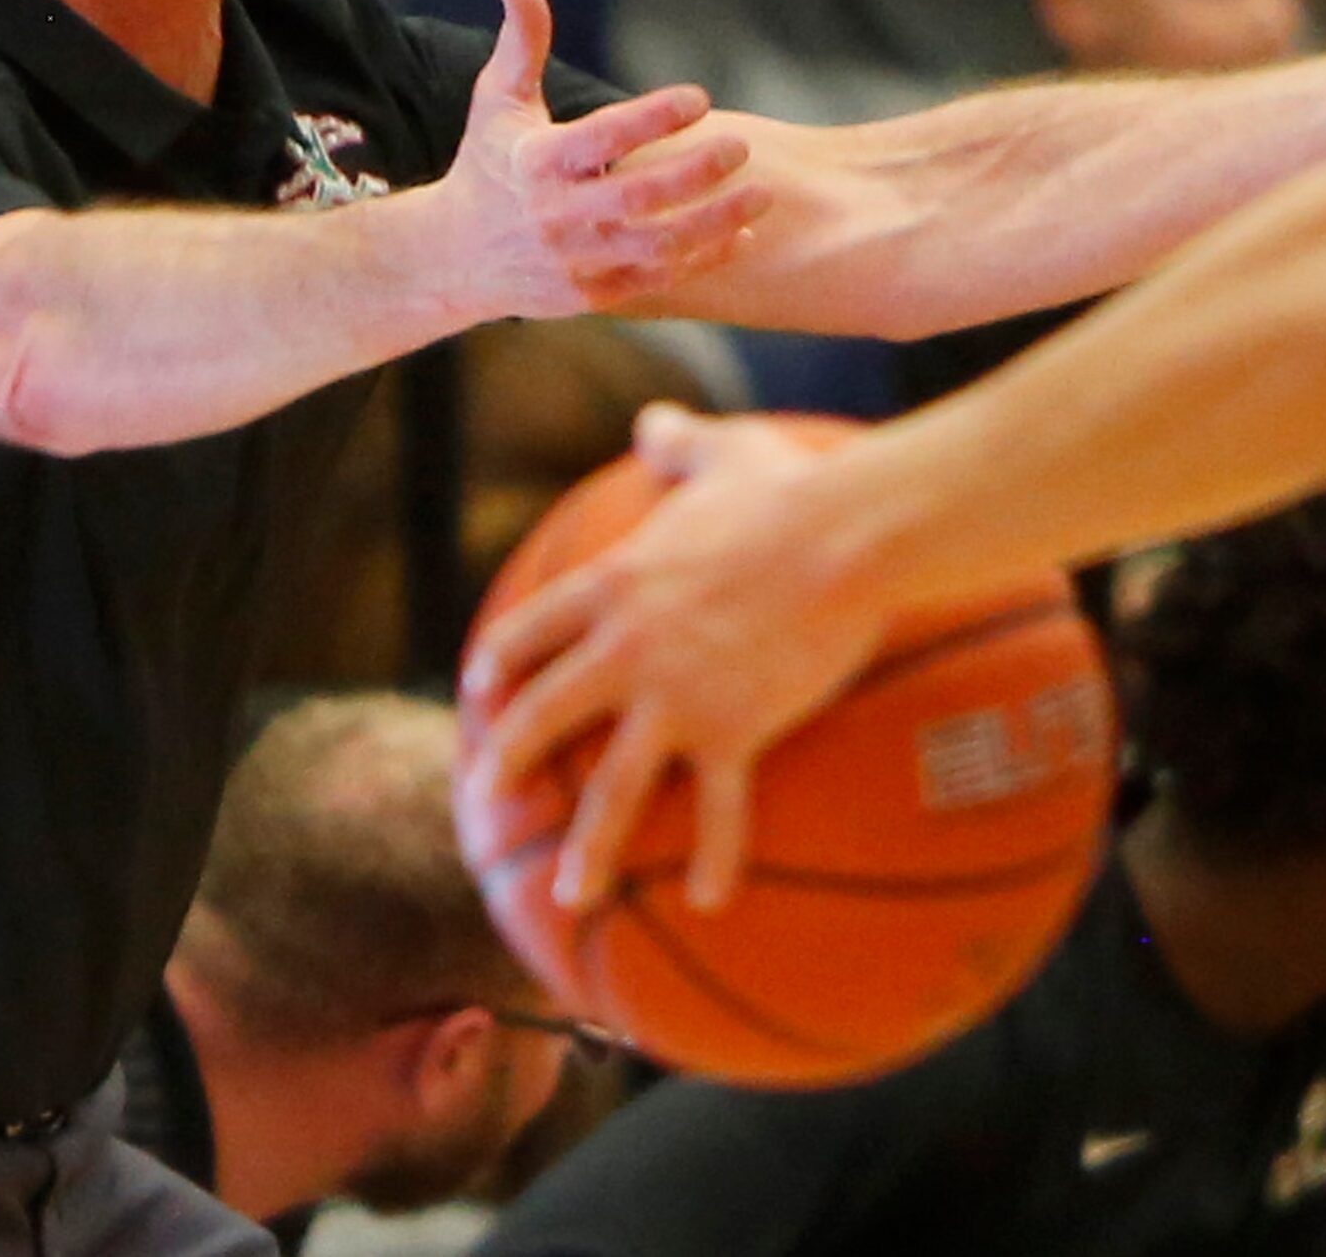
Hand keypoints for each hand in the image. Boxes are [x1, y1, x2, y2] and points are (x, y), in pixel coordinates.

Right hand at [429, 0, 770, 317]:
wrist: (451, 258)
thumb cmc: (486, 164)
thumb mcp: (496, 102)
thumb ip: (522, 41)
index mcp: (537, 162)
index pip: (603, 138)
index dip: (653, 117)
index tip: (700, 97)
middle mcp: (556, 215)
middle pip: (638, 197)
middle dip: (696, 172)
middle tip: (741, 147)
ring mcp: (574, 261)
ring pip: (657, 245)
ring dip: (715, 222)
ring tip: (763, 194)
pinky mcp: (590, 295)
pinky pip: (656, 279)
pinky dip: (702, 260)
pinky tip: (741, 235)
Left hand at [461, 405, 890, 912]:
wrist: (845, 535)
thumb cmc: (789, 488)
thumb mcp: (722, 450)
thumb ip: (678, 442)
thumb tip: (654, 422)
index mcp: (615, 584)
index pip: (532, 629)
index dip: (499, 661)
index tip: (480, 688)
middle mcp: (627, 649)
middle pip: (545, 714)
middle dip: (507, 759)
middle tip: (488, 794)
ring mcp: (676, 698)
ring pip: (613, 788)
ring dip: (587, 849)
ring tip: (566, 897)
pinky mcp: (735, 732)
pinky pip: (722, 812)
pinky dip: (718, 860)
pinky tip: (712, 902)